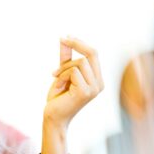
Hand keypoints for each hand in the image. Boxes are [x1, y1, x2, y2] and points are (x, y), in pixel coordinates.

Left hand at [41, 37, 103, 153]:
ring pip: (79, 62)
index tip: (66, 36)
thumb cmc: (58, 98)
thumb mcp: (62, 74)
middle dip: (75, 44)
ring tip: (55, 78)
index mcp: (97, 78)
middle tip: (62, 39)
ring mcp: (94, 88)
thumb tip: (64, 39)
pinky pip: (73, 72)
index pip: (94, 54)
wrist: (53, 117)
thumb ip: (65, 58)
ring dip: (63, 68)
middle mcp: (100, 83)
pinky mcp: (85, 92)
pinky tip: (58, 87)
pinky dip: (61, 76)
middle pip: (92, 53)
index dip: (80, 43)